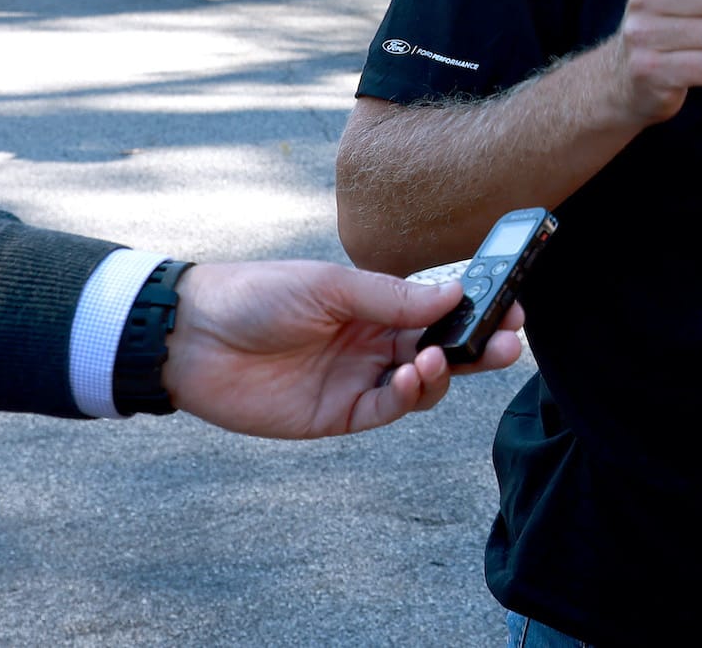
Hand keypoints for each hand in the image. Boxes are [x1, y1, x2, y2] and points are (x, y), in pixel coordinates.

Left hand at [160, 262, 526, 438]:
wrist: (190, 337)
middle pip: (442, 348)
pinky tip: (412, 378)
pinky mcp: (336, 415)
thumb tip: (456, 295)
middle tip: (507, 343)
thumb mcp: (329, 286)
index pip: (440, 309)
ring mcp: (357, 379)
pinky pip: (387, 411)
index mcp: (376, 304)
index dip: (477, 309)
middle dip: (478, 346)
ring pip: (423, 384)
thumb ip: (392, 297)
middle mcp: (374, 343)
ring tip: (436, 357)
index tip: (511, 306)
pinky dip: (408, 397)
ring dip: (442, 372)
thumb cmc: (257, 295)